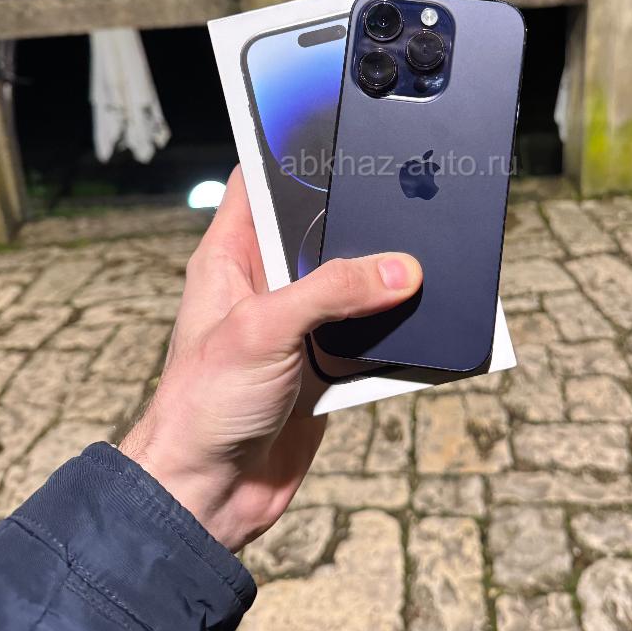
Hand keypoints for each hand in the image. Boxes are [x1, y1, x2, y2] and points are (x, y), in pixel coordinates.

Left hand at [120, 166, 421, 551]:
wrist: (210, 495)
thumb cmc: (203, 405)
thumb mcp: (264, 330)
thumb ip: (331, 292)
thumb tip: (400, 269)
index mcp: (231, 257)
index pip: (259, 183)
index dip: (292, 155)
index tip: (340, 135)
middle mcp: (265, 283)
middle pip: (320, 231)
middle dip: (360, 219)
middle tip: (405, 195)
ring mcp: (296, 324)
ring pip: (351, 283)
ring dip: (384, 279)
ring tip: (428, 252)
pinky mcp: (322, 363)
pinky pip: (367, 333)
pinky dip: (393, 328)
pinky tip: (423, 317)